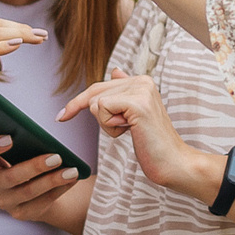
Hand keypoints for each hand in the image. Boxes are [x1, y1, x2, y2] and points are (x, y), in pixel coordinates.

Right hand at [0, 135, 83, 225]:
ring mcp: (5, 201)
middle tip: (57, 157)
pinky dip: (59, 190)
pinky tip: (71, 181)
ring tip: (71, 171)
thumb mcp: (19, 152)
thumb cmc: (24, 162)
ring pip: (28, 192)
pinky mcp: (20, 213)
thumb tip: (41, 139)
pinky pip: (41, 202)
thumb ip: (23, 144)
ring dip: (52, 181)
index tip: (11, 137)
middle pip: (10, 177)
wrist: (32, 189)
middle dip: (35, 167)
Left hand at [60, 70, 206, 198]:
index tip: (61, 116)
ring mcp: (141, 91)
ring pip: (96, 103)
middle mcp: (142, 81)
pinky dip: (110, 127)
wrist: (173, 163)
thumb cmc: (153, 144)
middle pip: (94, 93)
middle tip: (117, 128)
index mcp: (141, 81)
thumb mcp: (135, 114)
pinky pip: (102, 109)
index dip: (78, 102)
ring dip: (107, 124)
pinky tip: (131, 131)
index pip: (99, 87)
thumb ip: (125, 93)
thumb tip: (116, 71)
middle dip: (96, 116)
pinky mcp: (137, 104)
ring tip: (132, 130)